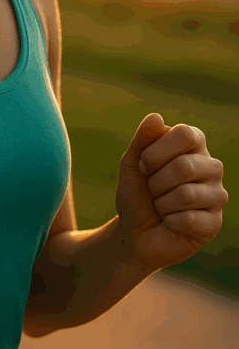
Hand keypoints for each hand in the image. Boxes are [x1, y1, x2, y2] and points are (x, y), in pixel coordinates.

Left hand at [115, 112, 228, 272]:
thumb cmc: (136, 192)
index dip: (156, 151)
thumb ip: (142, 139)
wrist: (135, 231)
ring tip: (161, 206)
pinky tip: (170, 222)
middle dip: (155, 182)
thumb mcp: (131, 162)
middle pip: (185, 166)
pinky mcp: (215, 223)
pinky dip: (169, 221)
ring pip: (186, 195)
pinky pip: (188, 220)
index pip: (184, 134)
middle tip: (152, 189)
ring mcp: (217, 195)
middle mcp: (212, 166)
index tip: (144, 165)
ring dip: (161, 203)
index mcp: (194, 144)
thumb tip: (156, 117)